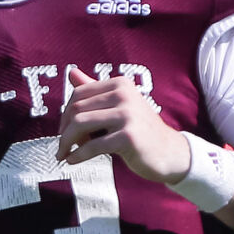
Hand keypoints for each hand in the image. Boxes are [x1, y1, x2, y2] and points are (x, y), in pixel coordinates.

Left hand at [55, 66, 189, 182]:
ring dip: (66, 142)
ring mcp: (128, 115)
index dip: (65, 114)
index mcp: (120, 84)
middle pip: (77, 109)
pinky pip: (92, 145)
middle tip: (63, 145)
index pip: (79, 93)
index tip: (63, 130)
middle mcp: (125, 95)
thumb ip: (95, 91)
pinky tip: (72, 161)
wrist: (169, 153)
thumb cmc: (140, 130)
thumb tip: (71, 72)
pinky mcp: (128, 137)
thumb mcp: (118, 106)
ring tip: (64, 154)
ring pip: (80, 124)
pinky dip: (78, 155)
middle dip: (64, 130)